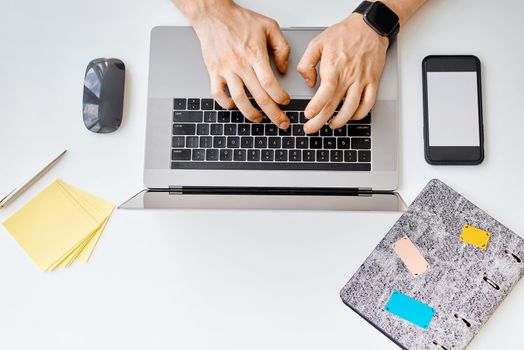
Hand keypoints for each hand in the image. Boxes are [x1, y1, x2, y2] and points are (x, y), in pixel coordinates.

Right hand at [190, 1, 290, 128]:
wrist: (214, 15)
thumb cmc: (240, 20)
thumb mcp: (269, 26)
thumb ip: (281, 47)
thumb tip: (283, 69)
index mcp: (255, 54)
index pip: (269, 83)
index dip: (280, 97)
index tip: (286, 102)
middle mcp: (240, 65)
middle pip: (258, 96)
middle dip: (273, 113)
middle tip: (282, 122)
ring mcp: (225, 70)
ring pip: (239, 99)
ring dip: (251, 113)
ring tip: (260, 119)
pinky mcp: (214, 72)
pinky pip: (218, 94)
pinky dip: (226, 104)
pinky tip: (235, 105)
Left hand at [297, 13, 387, 133]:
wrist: (369, 27)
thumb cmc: (343, 34)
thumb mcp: (317, 43)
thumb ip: (307, 63)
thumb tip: (308, 82)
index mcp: (334, 67)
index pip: (326, 91)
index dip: (317, 105)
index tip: (308, 115)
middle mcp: (349, 76)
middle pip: (334, 105)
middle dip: (320, 121)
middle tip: (310, 129)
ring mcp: (362, 81)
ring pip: (352, 108)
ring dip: (340, 121)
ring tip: (330, 125)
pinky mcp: (372, 82)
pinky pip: (368, 103)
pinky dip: (360, 114)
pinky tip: (350, 117)